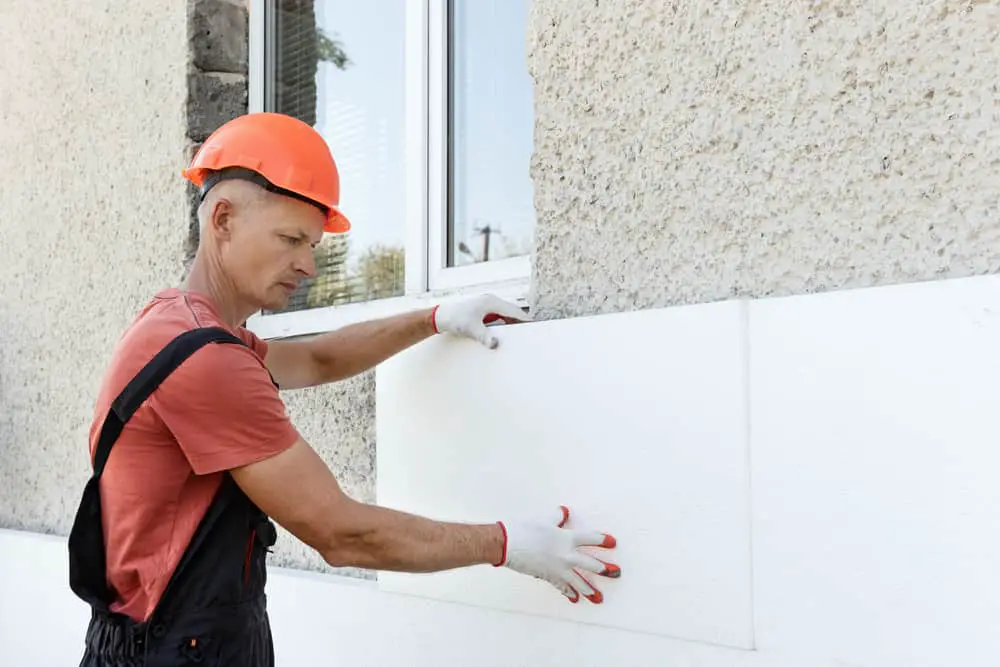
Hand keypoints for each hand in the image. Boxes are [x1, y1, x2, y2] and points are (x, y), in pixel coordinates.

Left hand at [431, 294, 530, 348]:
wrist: (441, 316)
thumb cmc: (455, 320)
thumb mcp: (471, 329)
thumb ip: (484, 337)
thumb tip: (495, 344)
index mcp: (491, 302)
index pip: (514, 311)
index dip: (525, 319)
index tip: (535, 326)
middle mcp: (491, 301)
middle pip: (512, 312)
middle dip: (521, 321)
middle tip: (533, 332)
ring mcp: (487, 305)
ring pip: (506, 314)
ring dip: (513, 323)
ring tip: (523, 334)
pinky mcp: (483, 311)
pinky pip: (499, 317)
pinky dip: (505, 324)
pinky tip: (507, 333)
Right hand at [495, 506, 619, 603]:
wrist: (506, 543)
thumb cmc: (524, 528)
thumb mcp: (544, 518)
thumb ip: (557, 517)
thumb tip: (564, 512)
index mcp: (567, 538)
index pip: (591, 539)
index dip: (603, 540)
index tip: (613, 543)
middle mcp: (566, 555)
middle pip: (591, 564)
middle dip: (605, 569)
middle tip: (615, 573)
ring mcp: (558, 568)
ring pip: (579, 581)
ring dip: (590, 590)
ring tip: (599, 597)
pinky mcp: (548, 576)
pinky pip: (562, 587)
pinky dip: (569, 593)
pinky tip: (575, 598)